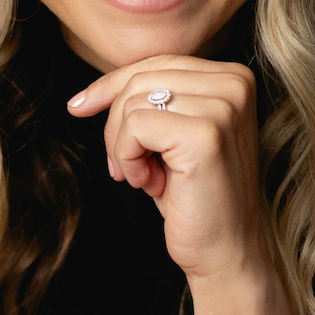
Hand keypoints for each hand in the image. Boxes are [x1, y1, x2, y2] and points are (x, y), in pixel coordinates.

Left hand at [67, 56, 269, 282]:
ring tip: (148, 178)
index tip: (78, 107)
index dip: (111, 86)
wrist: (225, 252)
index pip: (157, 62)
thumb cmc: (195, 197)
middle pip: (141, 79)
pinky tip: (150, 184)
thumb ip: (150, 102)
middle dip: (117, 125)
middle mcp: (235, 83)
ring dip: (124, 147)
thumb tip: (85, 95)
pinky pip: (134, 126)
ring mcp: (224, 106)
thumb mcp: (170, 137)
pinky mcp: (205, 134)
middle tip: (131, 168)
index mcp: (235, 77)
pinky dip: (127, 159)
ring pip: (132, 102)